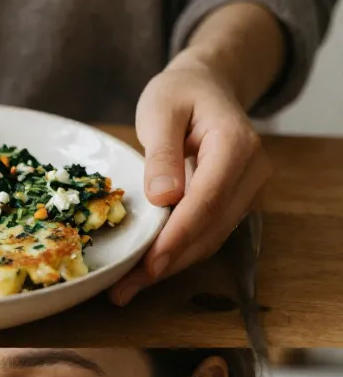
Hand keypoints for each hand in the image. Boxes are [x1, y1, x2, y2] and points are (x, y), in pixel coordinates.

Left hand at [110, 54, 270, 305]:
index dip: (177, 236)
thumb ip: (162, 153)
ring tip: (128, 287)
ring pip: (210, 240)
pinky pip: (207, 236)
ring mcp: (249, 192)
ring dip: (171, 266)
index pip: (207, 200)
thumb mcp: (161, 110)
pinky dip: (178, 255)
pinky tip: (146, 270)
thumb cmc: (180, 94)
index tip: (148, 264)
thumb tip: (164, 197)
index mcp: (235, 144)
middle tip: (125, 289)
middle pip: (210, 229)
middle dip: (168, 262)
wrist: (207, 87)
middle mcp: (252, 172)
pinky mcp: (236, 206)